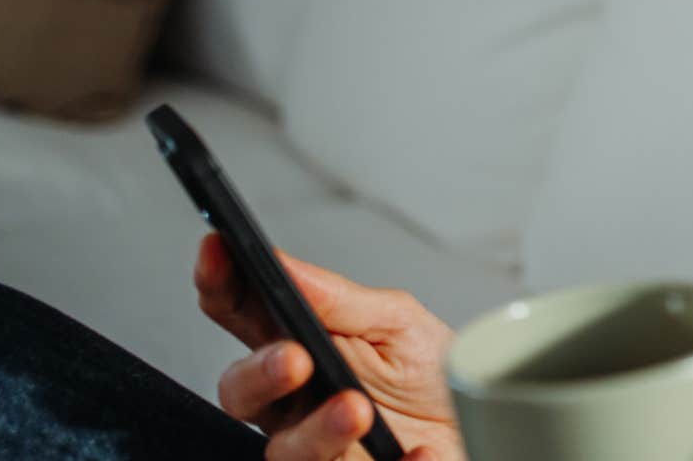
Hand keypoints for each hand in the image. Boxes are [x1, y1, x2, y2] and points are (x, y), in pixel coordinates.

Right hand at [194, 233, 464, 460]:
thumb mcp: (397, 323)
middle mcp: (295, 399)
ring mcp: (315, 445)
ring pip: (283, 449)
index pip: (241, 311)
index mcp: (300, 344)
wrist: (474, 429)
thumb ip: (340, 300)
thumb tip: (287, 267)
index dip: (220, 281)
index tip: (218, 252)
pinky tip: (415, 453)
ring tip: (358, 410)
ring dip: (317, 430)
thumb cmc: (431, 376)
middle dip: (260, 373)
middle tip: (296, 359)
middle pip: (240, 390)